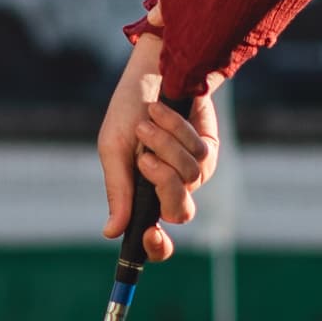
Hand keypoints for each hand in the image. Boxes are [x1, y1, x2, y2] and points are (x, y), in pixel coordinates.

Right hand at [98, 35, 218, 259]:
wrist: (151, 73)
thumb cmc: (127, 112)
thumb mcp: (114, 150)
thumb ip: (118, 191)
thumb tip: (111, 232)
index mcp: (143, 197)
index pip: (156, 240)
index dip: (157, 247)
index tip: (150, 235)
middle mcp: (170, 189)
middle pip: (180, 212)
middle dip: (164, 184)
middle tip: (145, 161)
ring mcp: (193, 172)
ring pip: (190, 177)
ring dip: (166, 147)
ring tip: (147, 124)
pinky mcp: (209, 150)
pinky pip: (200, 153)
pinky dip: (177, 132)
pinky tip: (160, 113)